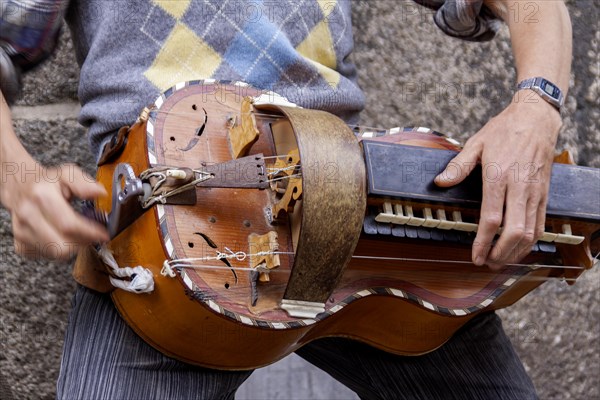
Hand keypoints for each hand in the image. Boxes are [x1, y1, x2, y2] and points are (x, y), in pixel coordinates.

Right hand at [1, 160, 108, 260]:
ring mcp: (21, 232)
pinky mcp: (20, 245)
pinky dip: (58, 249)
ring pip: (56, 253)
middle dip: (82, 242)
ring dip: (72, 246)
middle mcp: (28, 215)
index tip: (104, 234)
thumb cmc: (46, 181)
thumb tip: (100, 192)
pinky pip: (47, 256)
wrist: (18, 185)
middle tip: (91, 235)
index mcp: (42, 195)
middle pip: (62, 246)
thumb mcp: (67, 173)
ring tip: (76, 233)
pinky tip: (61, 236)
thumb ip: (84, 182)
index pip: (69, 225)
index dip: (90, 233)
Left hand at [435, 95, 561, 269]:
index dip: (483, 242)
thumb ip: (458, 166)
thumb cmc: (504, 130)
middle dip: (500, 253)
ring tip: (499, 261)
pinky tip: (518, 249)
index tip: (475, 256)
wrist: (536, 117)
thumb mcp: (476, 143)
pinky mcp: (545, 193)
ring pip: (530, 232)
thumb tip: (440, 182)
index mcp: (499, 175)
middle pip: (514, 231)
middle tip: (486, 263)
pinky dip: (530, 242)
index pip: (491, 218)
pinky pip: (541, 224)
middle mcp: (519, 186)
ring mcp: (535, 191)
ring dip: (515, 252)